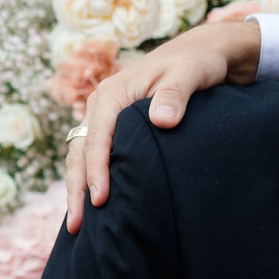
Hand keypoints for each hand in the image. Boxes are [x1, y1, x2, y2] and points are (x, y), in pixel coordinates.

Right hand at [63, 20, 264, 231]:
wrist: (201, 53)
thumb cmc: (197, 64)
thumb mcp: (191, 74)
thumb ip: (176, 95)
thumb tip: (162, 120)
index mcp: (113, 93)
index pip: (97, 137)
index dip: (97, 170)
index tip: (99, 199)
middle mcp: (101, 103)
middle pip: (80, 150)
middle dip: (77, 188)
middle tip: (78, 226)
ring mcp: (104, 115)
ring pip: (81, 155)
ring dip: (78, 187)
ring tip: (78, 224)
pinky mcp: (114, 125)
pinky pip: (94, 153)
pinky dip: (90, 177)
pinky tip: (93, 204)